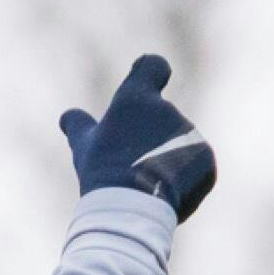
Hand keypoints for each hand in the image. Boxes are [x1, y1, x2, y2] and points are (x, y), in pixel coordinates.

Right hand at [60, 55, 215, 222]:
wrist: (132, 207)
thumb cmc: (102, 173)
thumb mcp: (84, 148)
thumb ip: (79, 126)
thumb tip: (68, 116)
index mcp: (137, 98)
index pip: (153, 67)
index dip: (151, 74)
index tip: (150, 87)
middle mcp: (168, 109)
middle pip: (161, 119)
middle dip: (151, 138)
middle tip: (131, 166)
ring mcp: (191, 133)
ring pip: (178, 143)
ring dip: (166, 159)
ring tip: (147, 185)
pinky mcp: (206, 158)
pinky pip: (194, 166)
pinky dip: (183, 179)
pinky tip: (164, 194)